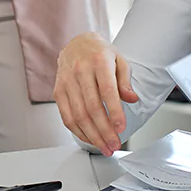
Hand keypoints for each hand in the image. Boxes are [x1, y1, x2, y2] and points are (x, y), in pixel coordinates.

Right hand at [53, 32, 138, 152]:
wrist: (77, 44)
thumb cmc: (100, 54)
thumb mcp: (119, 60)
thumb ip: (125, 81)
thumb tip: (131, 98)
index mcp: (98, 61)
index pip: (107, 91)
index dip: (114, 112)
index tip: (121, 128)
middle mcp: (80, 71)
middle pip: (92, 107)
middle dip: (104, 131)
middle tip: (114, 144)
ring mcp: (66, 82)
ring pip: (78, 115)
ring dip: (92, 135)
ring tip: (104, 147)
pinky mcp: (58, 91)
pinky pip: (66, 116)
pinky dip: (78, 131)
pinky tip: (89, 138)